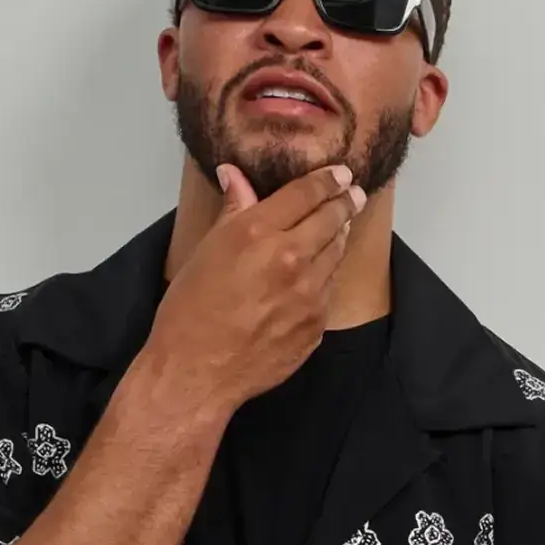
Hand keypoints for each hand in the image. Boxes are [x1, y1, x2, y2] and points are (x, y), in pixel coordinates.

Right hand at [141, 161, 367, 419]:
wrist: (198, 371)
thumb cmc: (189, 309)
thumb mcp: (205, 250)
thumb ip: (232, 210)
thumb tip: (235, 175)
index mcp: (258, 233)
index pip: (305, 194)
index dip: (327, 180)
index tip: (341, 172)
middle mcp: (290, 258)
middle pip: (331, 220)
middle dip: (345, 202)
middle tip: (354, 193)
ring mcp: (309, 293)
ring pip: (335, 253)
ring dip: (339, 236)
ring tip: (342, 224)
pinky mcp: (317, 322)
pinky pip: (329, 288)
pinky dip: (327, 273)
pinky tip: (322, 268)